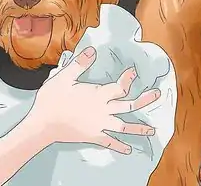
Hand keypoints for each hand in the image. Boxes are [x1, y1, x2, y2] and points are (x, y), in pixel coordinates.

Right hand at [27, 46, 160, 153]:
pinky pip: (110, 142)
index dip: (128, 79)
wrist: (43, 125)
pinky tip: (129, 150)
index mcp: (98, 95)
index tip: (134, 71)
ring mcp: (100, 125)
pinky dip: (120, 146)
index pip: (120, 87)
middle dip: (144, 100)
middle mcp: (103, 111)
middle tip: (158, 94)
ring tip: (152, 130)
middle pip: (129, 105)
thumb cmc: (53, 100)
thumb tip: (92, 50)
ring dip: (139, 128)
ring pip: (124, 127)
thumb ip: (80, 64)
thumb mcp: (64, 77)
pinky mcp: (94, 137)